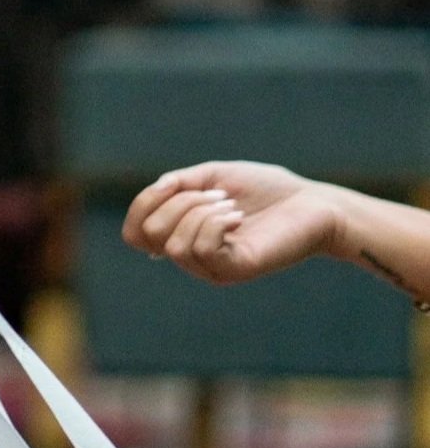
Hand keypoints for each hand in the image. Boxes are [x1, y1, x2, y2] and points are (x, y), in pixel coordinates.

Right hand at [121, 160, 341, 283]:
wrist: (313, 204)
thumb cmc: (267, 190)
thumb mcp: (214, 177)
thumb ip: (178, 184)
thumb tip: (154, 192)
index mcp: (184, 236)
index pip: (134, 234)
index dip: (143, 204)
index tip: (175, 183)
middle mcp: (194, 258)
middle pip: (149, 234)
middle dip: (178, 202)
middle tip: (218, 195)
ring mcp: (213, 268)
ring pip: (173, 244)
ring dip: (198, 211)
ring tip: (231, 206)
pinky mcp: (236, 270)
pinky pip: (202, 249)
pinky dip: (215, 223)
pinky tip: (238, 218)